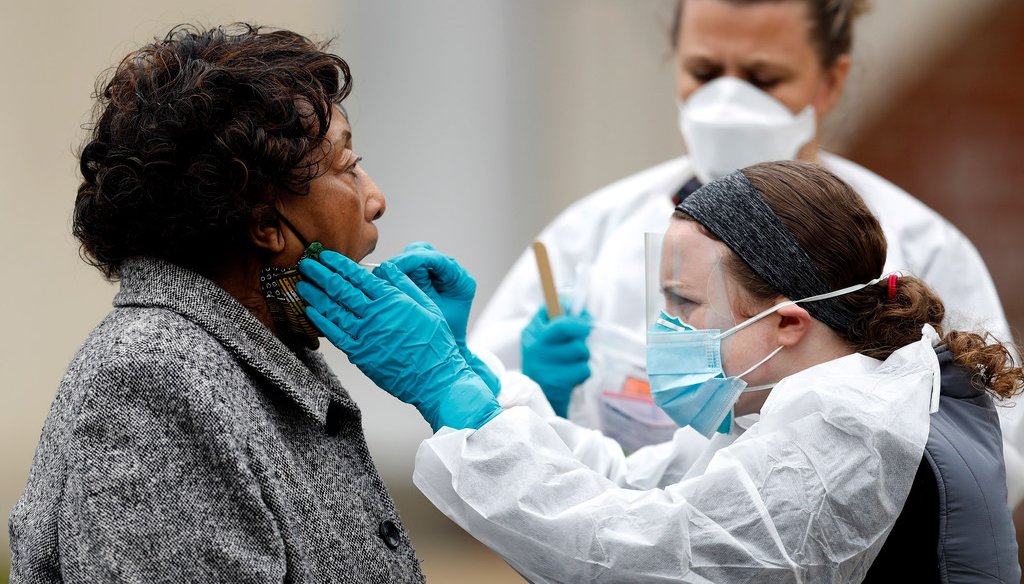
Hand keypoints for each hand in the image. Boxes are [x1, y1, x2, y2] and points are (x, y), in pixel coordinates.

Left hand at [297, 250, 500, 431]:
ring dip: (316, 295)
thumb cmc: (434, 343)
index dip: (338, 264)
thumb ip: (404, 285)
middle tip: (306, 264)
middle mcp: (375, 314)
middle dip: (321, 274)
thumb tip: (385, 268)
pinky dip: (322, 322)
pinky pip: (335, 335)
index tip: (325, 256)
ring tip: (303, 284)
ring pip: (333, 310)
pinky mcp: (360, 354)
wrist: (434, 377)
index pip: (358, 276)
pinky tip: (311, 312)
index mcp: (392, 300)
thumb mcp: (427, 306)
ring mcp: (365, 335)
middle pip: (341, 289)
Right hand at [521, 305, 591, 417]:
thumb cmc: (548, 367)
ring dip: (583, 357)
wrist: (539, 403)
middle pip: (565, 326)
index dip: (569, 309)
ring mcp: (543, 364)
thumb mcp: (546, 343)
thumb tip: (584, 312)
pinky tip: (572, 378)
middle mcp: (534, 346)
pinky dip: (583, 373)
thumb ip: (561, 323)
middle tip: (584, 336)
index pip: (549, 308)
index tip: (580, 316)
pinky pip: (583, 369)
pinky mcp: (556, 381)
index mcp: (531, 332)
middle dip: (581, 330)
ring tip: (573, 364)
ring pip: (579, 349)